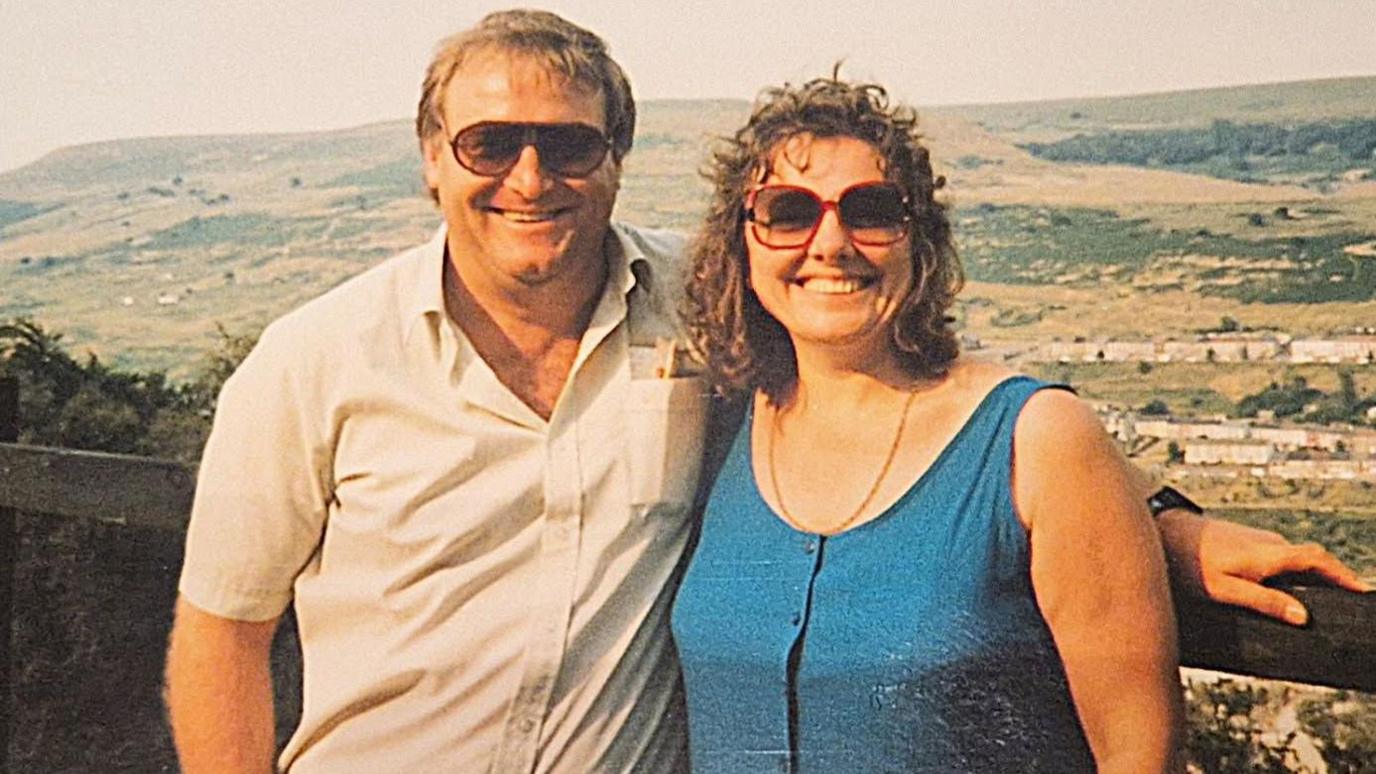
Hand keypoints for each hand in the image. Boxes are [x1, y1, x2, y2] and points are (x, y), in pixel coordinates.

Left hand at [1156, 511, 1370, 625]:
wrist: (1162, 529)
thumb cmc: (1188, 563)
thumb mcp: (1224, 590)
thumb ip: (1263, 601)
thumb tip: (1302, 616)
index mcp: (1269, 554)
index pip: (1318, 560)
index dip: (1343, 575)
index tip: (1361, 590)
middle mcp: (1269, 542)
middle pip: (1311, 561)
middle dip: (1331, 580)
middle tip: (1346, 601)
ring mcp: (1259, 539)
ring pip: (1293, 560)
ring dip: (1308, 578)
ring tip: (1322, 600)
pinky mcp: (1248, 541)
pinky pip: (1278, 558)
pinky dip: (1290, 573)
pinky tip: (1284, 590)